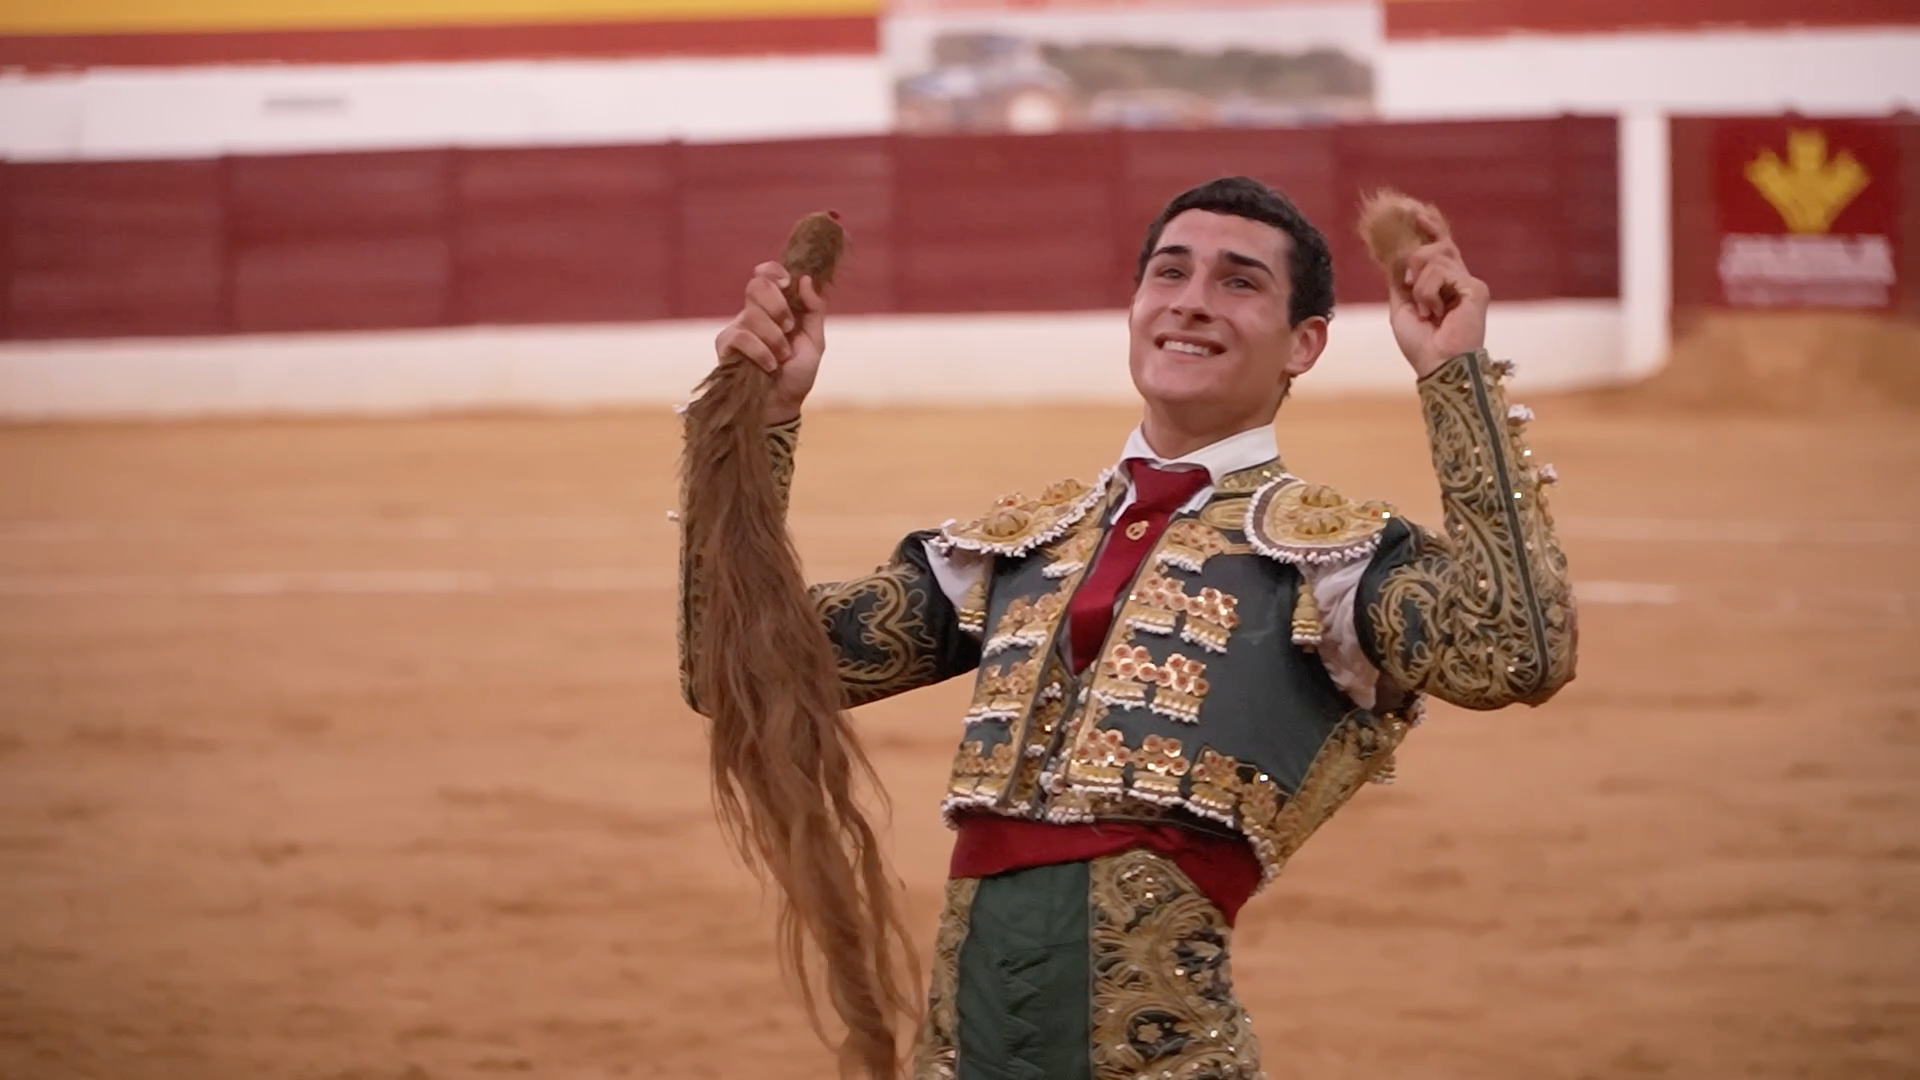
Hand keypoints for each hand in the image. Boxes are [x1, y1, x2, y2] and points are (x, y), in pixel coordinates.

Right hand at [713, 261, 826, 422]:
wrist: (783, 404)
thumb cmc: (798, 374)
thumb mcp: (815, 341)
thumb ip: (814, 310)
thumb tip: (805, 279)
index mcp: (776, 306)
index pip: (766, 274)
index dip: (774, 272)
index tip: (787, 285)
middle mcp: (753, 313)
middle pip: (756, 285)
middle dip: (778, 305)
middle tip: (789, 327)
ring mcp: (737, 327)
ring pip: (752, 314)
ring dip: (774, 338)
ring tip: (782, 357)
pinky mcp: (725, 346)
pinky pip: (741, 336)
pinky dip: (760, 351)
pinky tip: (769, 365)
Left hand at [1388, 211, 1488, 378]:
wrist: (1437, 365)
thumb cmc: (1420, 345)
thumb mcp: (1402, 306)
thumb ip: (1400, 281)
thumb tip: (1392, 255)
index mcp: (1445, 284)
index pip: (1441, 246)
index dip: (1430, 227)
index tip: (1415, 211)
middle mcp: (1461, 279)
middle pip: (1439, 244)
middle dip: (1418, 252)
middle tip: (1408, 282)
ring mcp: (1469, 282)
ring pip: (1435, 255)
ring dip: (1419, 283)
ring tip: (1425, 310)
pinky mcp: (1475, 288)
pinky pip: (1440, 271)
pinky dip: (1428, 291)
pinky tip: (1435, 312)